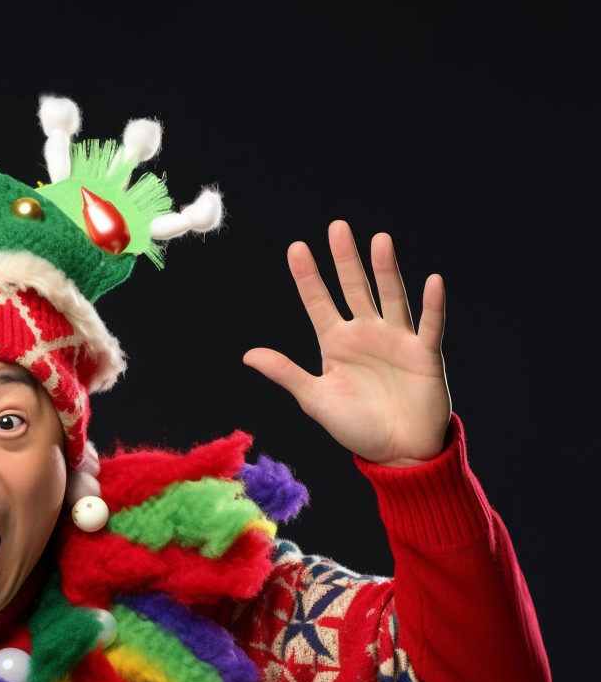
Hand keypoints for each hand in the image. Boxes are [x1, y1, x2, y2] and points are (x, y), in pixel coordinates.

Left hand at [243, 220, 449, 465]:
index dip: (308, 277)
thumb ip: (286, 373)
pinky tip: (431, 281)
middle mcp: (366, 334)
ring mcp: (396, 341)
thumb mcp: (315, 399)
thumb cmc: (356, 426)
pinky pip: (429, 326)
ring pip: (390, 298)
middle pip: (354, 289)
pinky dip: (432, 306)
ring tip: (380, 240)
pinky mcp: (424, 355)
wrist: (397, 454)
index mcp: (336, 343)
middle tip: (337, 227)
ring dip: (386, 270)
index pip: (318, 302)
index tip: (296, 247)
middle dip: (345, 259)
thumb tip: (248, 354)